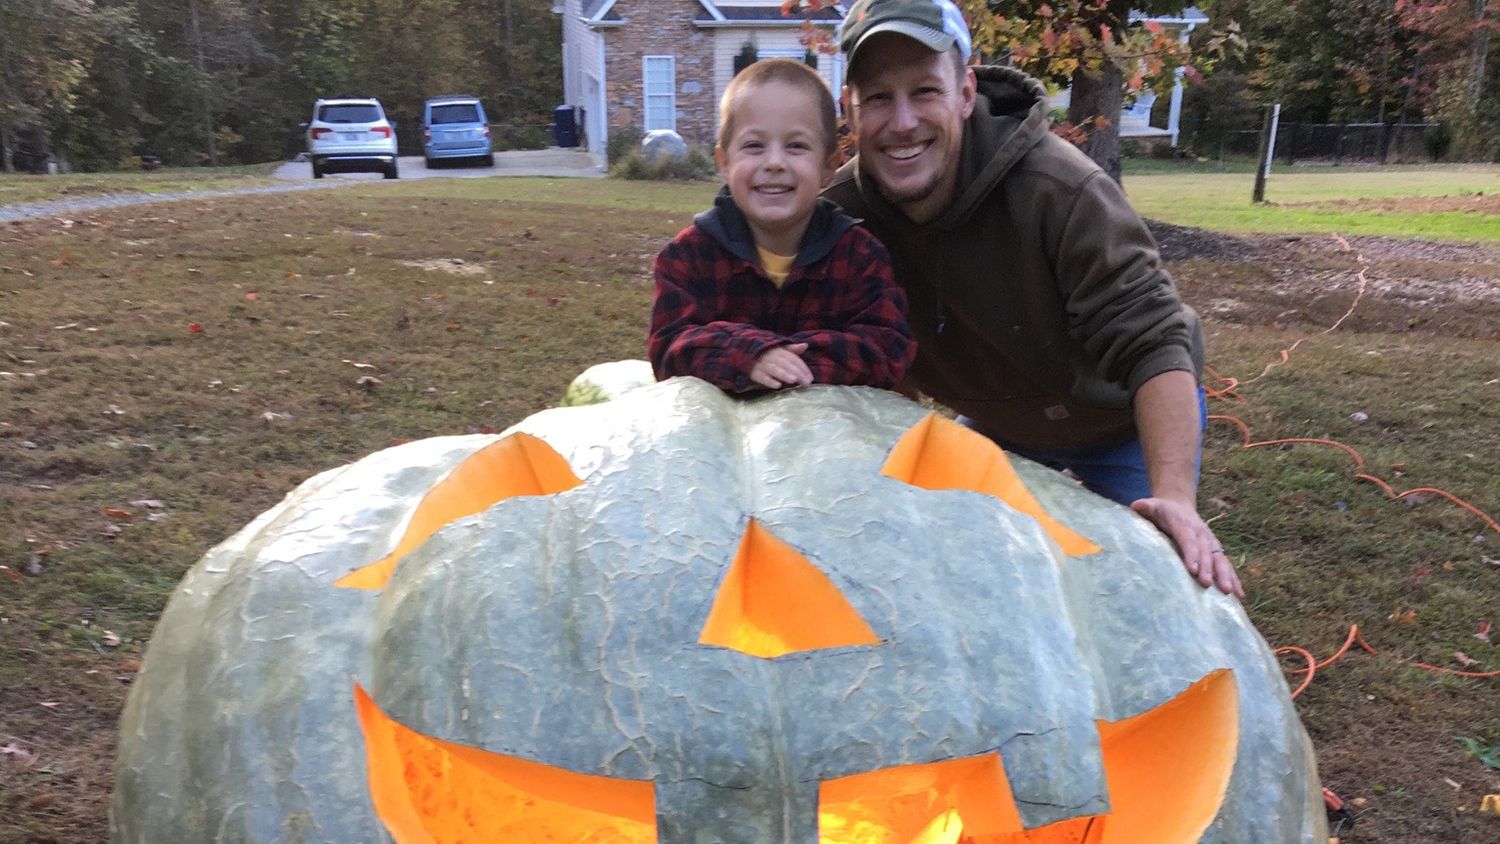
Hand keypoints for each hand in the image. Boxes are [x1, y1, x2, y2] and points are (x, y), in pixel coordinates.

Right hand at [749, 343, 811, 389]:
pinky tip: (777, 386)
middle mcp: (770, 355)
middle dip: (797, 372)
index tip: (810, 378)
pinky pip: (761, 376)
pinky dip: (768, 381)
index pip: (793, 359)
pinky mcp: (752, 371)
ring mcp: (760, 363)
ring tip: (794, 380)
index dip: (802, 368)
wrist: (740, 352)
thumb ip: (791, 350)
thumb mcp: (777, 349)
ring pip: (774, 369)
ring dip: (784, 374)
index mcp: (777, 350)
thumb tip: (805, 345)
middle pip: (785, 364)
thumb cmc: (764, 353)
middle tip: (806, 383)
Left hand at [1130, 496, 1244, 597]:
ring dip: (1225, 575)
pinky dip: (1234, 579)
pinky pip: (1226, 565)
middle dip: (1207, 569)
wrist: (1179, 506)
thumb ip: (1145, 507)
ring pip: (1220, 560)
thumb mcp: (1152, 506)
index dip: (1191, 554)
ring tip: (1228, 592)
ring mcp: (1211, 543)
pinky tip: (1239, 595)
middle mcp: (1201, 534)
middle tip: (1206, 584)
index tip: (1192, 570)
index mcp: (1184, 525)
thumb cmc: (1162, 511)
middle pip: (1205, 553)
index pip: (1188, 540)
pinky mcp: (1216, 551)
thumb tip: (1137, 506)